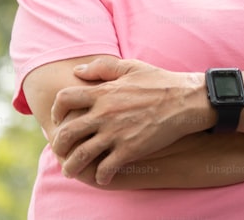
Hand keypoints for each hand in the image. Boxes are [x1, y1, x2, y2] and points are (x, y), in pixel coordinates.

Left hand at [50, 58, 207, 184]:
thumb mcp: (132, 67)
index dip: (57, 110)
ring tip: (71, 170)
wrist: (186, 100)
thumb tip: (77, 71)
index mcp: (104, 92)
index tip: (60, 119)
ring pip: (81, 155)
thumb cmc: (161, 82)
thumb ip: (102, 67)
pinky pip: (106, 168)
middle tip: (60, 150)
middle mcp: (105, 113)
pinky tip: (103, 176)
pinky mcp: (130, 149)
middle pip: (67, 133)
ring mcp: (116, 133)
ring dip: (71, 166)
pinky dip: (100, 175)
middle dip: (58, 145)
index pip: (65, 99)